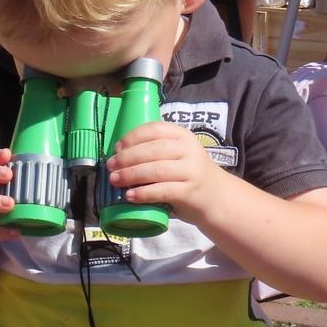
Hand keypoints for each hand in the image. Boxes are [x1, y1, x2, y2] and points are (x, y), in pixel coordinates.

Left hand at [104, 121, 223, 225]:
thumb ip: (154, 150)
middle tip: (110, 167)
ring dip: (131, 175)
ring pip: (156, 170)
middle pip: (152, 150)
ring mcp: (191, 170)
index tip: (117, 148)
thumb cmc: (187, 174)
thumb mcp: (176, 154)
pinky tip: (130, 196)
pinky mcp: (189, 191)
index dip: (132, 137)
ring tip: (114, 180)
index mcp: (182, 136)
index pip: (154, 129)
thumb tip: (117, 155)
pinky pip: (162, 191)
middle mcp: (188, 150)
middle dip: (127, 158)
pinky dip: (143, 193)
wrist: (216, 197)